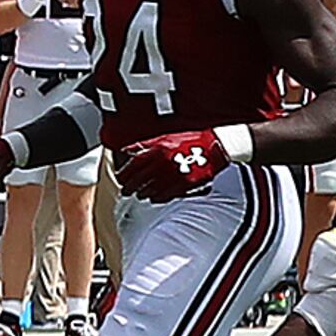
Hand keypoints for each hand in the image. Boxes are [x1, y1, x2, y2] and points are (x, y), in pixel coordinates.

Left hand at [115, 129, 231, 202]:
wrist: (216, 145)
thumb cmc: (191, 139)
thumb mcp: (165, 137)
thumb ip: (145, 144)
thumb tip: (127, 150)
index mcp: (159, 148)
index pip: (135, 163)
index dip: (125, 172)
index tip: (119, 178)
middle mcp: (165, 161)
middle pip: (142, 177)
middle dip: (131, 186)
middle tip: (125, 190)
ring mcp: (176, 173)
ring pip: (154, 187)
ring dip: (143, 193)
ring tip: (138, 195)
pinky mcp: (188, 183)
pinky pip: (169, 193)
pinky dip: (159, 197)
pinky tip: (154, 199)